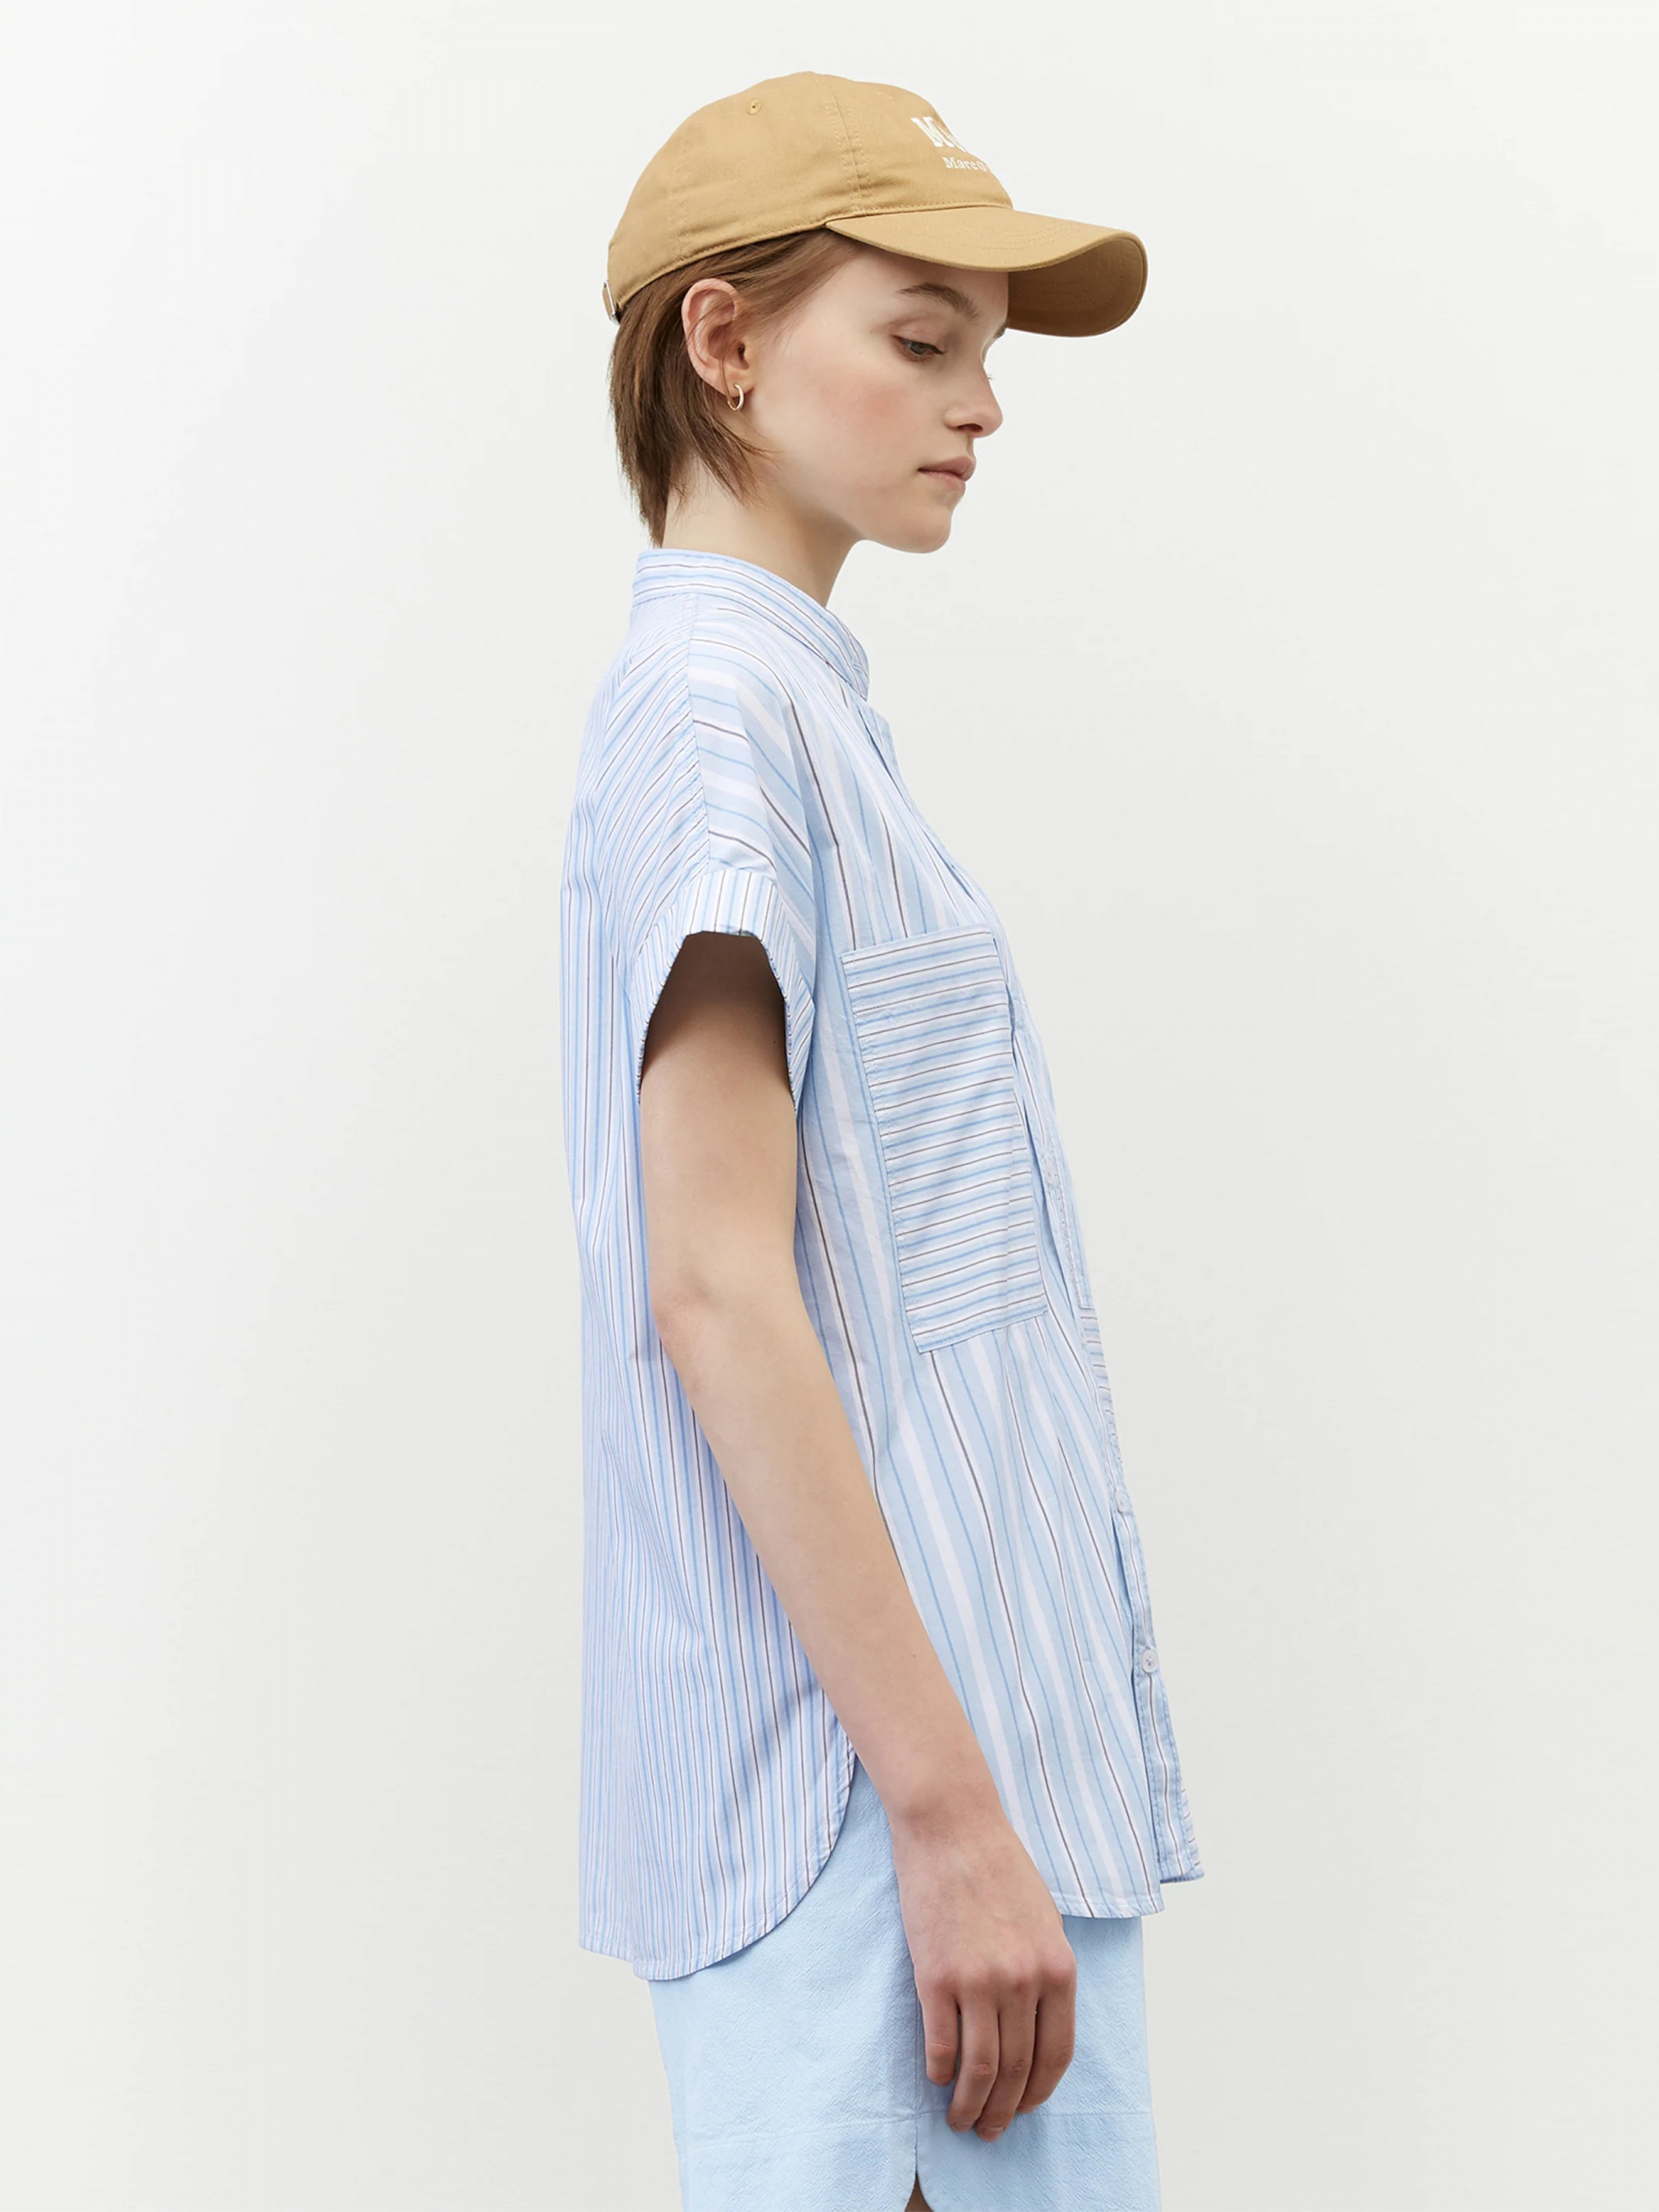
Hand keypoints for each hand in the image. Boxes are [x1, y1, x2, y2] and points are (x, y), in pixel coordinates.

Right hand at [887, 1786, 1077, 2140]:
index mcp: (1058, 1969)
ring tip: (960, 2119)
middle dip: (1004, 2111)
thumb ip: (1045, 1973)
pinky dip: (939, 2072)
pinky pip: (941, 2045)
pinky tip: (936, 2078)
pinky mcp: (936, 1976)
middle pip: (1017, 2071)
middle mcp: (1024, 1981)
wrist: (952, 1825)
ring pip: (980, 2069)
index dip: (1040, 2091)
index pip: (1056, 2055)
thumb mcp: (1044, 1920)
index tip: (1025, 2108)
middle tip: (989, 2131)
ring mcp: (979, 1981)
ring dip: (970, 2105)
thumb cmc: (997, 1866)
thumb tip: (1036, 2029)